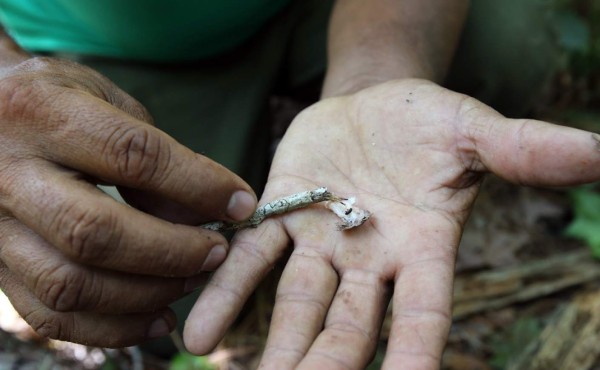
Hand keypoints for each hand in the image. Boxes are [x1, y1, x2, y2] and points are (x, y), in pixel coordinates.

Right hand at [0, 57, 256, 346]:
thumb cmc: (54, 102)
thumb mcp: (104, 100)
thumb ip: (152, 154)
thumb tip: (202, 214)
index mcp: (41, 114)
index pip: (133, 156)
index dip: (197, 185)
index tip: (240, 204)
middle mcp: (6, 174)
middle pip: (95, 232)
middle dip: (172, 251)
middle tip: (217, 253)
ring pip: (71, 284)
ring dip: (146, 295)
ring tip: (191, 283)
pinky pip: (50, 315)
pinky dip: (111, 328)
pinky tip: (156, 318)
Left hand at [184, 79, 599, 368]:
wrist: (372, 103)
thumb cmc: (428, 121)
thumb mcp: (473, 129)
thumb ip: (522, 149)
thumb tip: (598, 152)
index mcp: (423, 247)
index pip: (422, 314)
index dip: (412, 355)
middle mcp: (371, 259)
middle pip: (350, 325)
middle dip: (326, 363)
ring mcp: (322, 241)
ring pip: (297, 303)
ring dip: (274, 346)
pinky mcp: (281, 214)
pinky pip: (251, 258)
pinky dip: (227, 291)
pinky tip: (198, 332)